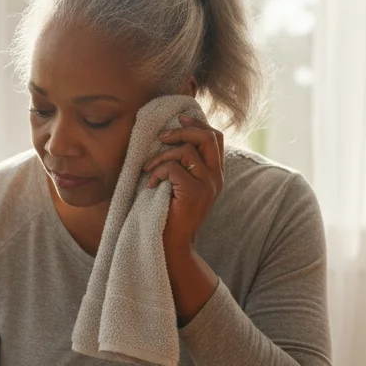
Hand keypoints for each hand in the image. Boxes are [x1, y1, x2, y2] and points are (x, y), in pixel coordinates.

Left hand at [143, 114, 225, 255]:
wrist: (172, 245)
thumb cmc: (170, 214)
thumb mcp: (181, 186)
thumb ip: (184, 166)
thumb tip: (170, 136)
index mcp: (216, 174)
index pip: (216, 137)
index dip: (197, 124)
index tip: (178, 120)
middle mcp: (216, 178)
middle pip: (208, 137)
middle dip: (182, 131)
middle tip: (161, 137)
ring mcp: (208, 186)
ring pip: (186, 152)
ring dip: (161, 157)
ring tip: (148, 170)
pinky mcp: (194, 194)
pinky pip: (173, 168)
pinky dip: (157, 172)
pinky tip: (150, 185)